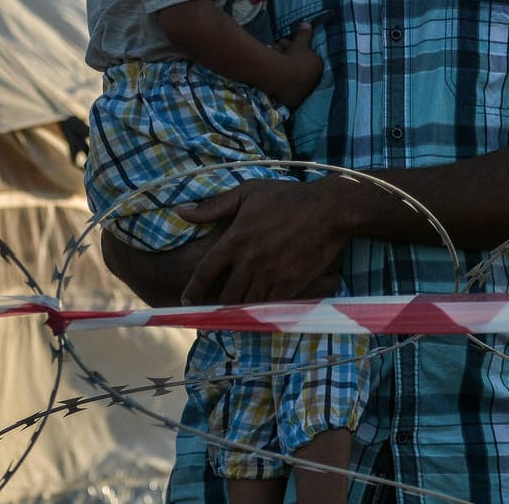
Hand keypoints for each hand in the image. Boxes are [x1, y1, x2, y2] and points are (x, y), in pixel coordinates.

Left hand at [176, 179, 347, 304]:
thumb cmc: (287, 197)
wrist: (328, 210)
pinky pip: (269, 306)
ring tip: (230, 315)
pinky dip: (260, 311)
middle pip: (224, 294)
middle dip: (215, 305)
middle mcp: (249, 261)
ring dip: (236, 310)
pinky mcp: (290, 284)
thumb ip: (213, 206)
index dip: (193, 290)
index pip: (205, 271)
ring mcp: (271, 275)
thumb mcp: (247, 193)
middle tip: (209, 311)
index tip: (186, 300)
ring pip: (246, 303)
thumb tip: (181, 211)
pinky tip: (256, 312)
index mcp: (235, 239)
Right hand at [268, 20, 322, 108]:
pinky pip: (286, 87)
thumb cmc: (294, 58)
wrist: (282, 76)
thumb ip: (304, 34)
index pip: (306, 58)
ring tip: (270, 57)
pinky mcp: (294, 101)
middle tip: (275, 48)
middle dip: (287, 57)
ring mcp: (304, 92)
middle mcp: (314, 82)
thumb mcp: (300, 43)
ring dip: (282, 67)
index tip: (285, 46)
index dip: (295, 50)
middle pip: (299, 68)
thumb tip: (307, 23)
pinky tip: (272, 75)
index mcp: (318, 68)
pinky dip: (281, 81)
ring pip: (292, 77)